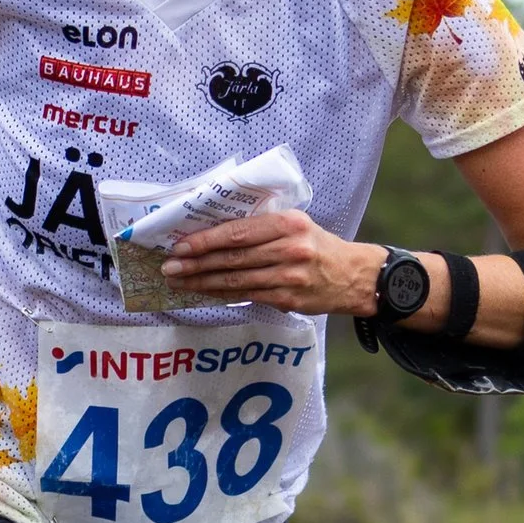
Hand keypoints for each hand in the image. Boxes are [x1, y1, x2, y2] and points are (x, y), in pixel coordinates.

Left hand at [160, 211, 378, 317]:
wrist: (354, 276)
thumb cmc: (317, 245)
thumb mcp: (296, 223)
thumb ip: (262, 226)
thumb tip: (215, 230)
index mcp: (288, 223)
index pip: (238, 231)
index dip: (206, 240)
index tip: (181, 245)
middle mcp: (289, 249)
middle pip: (233, 257)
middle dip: (196, 263)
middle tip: (169, 266)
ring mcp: (289, 277)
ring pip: (237, 280)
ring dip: (203, 281)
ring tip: (178, 281)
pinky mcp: (288, 299)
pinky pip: (248, 296)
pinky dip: (223, 294)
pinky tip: (204, 292)